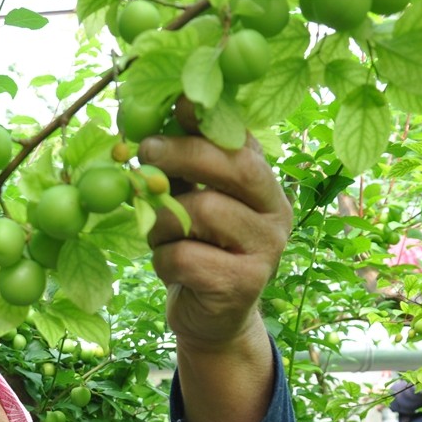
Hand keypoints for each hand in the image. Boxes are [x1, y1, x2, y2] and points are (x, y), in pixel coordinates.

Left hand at [139, 127, 291, 351]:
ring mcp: (266, 251)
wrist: (210, 319)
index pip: (242, 141)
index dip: (208, 120)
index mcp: (265, 186)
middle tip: (144, 151)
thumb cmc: (196, 250)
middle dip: (182, 153)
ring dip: (161, 221)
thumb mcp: (190, 203)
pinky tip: (169, 268)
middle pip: (232, 167)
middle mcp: (276, 214)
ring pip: (200, 211)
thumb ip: (182, 166)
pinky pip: (184, 256)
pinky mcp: (243, 285)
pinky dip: (162, 260)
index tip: (177, 102)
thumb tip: (158, 114)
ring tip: (158, 236)